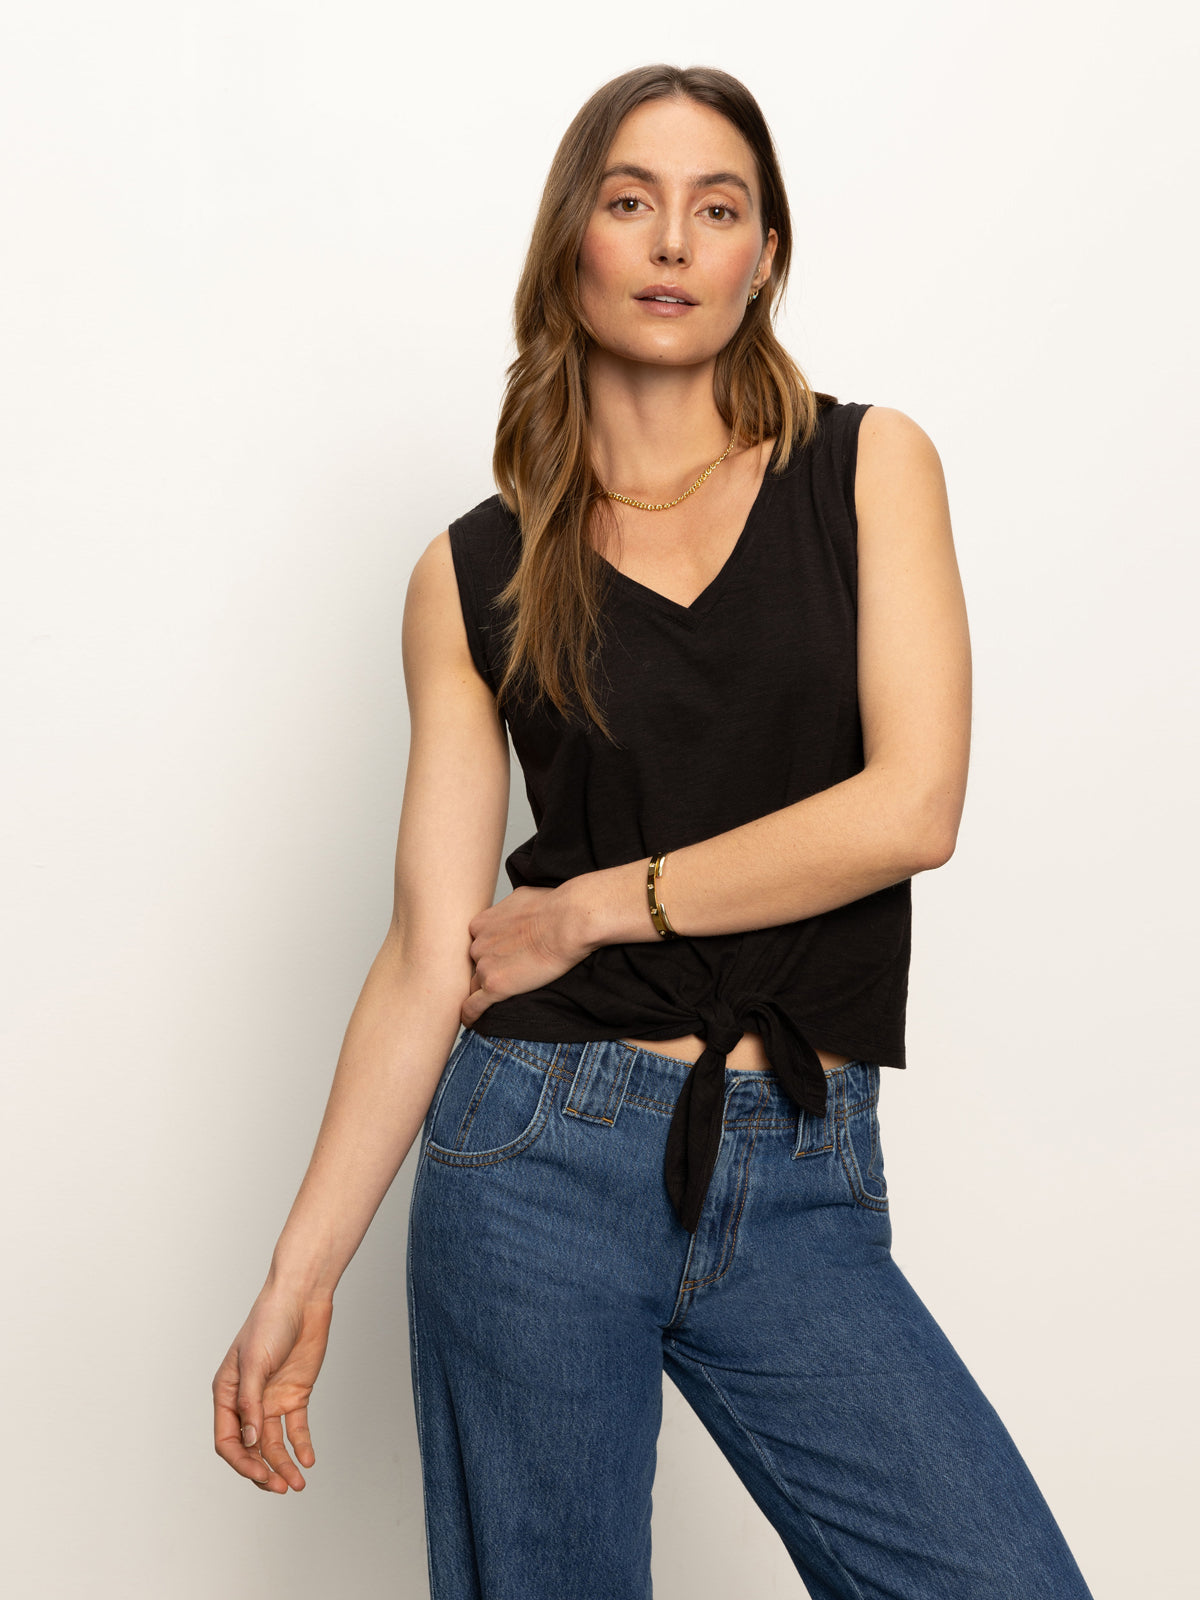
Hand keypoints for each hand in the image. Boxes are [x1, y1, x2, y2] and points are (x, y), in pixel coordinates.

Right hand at [213, 1289, 333, 1494]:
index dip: (242, 1462)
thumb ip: (251, 1403)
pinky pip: (296, 1428)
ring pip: (274, 1444)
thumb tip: (251, 1442)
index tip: (261, 1475)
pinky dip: (301, 1446)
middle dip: (263, 1471)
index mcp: (227, 1394)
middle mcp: (248, 1402)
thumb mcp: (255, 1362)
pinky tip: (308, 1460)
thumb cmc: (270, 1322)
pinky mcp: (295, 1395)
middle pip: (251, 1449)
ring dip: (284, 1465)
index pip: (227, 1441)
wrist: (302, 1298)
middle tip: (281, 1488)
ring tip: (298, 1483)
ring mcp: (271, 1400)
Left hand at [461, 883, 590, 1027]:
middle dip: (486, 971)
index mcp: (481, 923)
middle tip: (502, 977)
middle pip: (474, 965)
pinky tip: (471, 1022)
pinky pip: (473, 1006)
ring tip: (490, 1002)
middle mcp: (477, 944)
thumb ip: (509, 909)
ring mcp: (484, 965)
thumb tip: (515, 909)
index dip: (488, 953)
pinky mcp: (495, 986)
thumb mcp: (522, 898)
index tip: (498, 960)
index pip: (476, 945)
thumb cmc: (554, 907)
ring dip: (483, 992)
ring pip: (475, 985)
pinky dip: (471, 1015)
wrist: (567, 921)